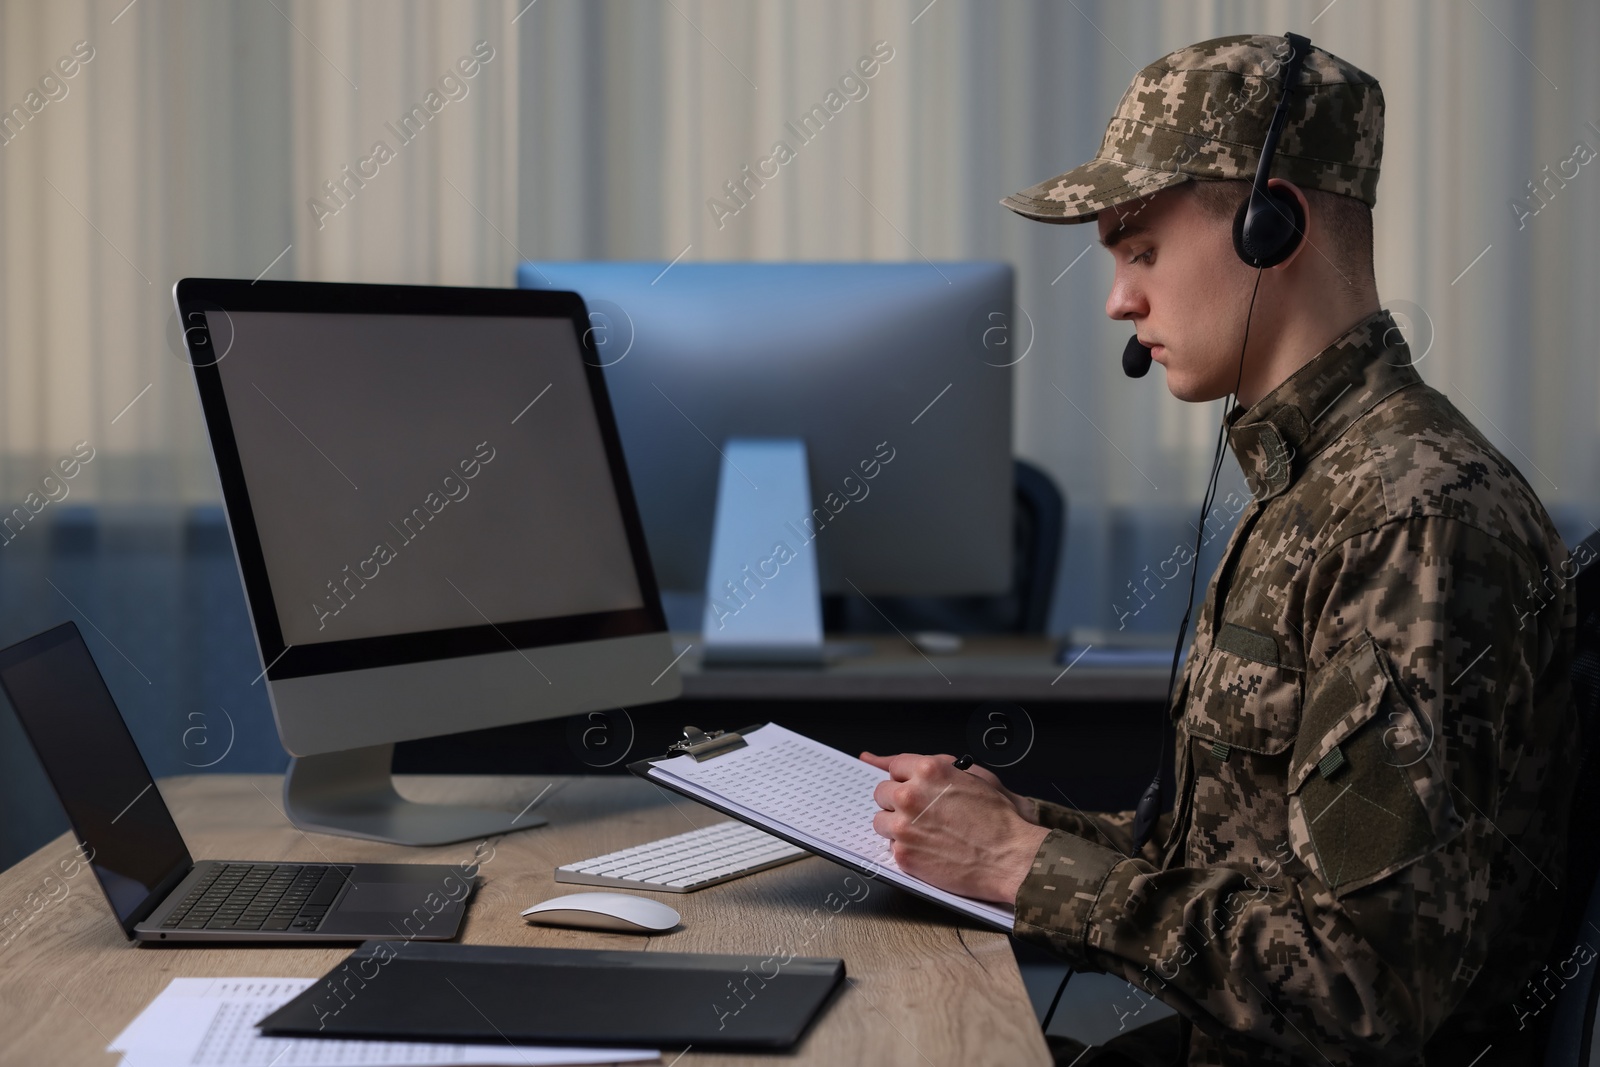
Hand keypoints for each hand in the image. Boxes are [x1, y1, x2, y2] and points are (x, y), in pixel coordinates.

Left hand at [860, 751, 1049, 903]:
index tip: (914, 788)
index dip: (907, 779)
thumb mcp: (970, 776)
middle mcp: (910, 795)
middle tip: (922, 814)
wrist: (1011, 857)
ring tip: (926, 833)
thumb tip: (875, 758)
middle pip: (882, 793)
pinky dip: (907, 849)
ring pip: (881, 821)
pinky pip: (890, 846)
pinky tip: (930, 850)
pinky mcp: (903, 854)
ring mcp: (904, 826)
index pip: (895, 767)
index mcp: (928, 771)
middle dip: (899, 802)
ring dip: (898, 826)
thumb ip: (930, 765)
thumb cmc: (998, 817)